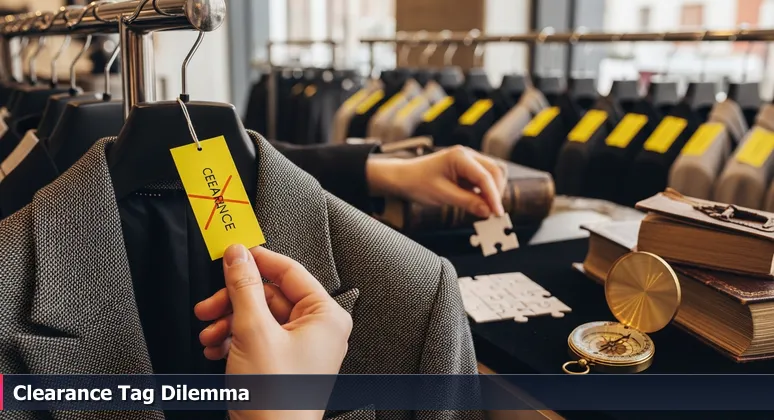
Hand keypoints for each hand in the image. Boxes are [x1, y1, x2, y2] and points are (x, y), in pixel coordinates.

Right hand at [194, 244, 352, 419]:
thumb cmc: (276, 398)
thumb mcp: (253, 331)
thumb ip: (244, 287)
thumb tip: (238, 255)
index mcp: (325, 316)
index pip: (290, 271)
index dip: (258, 261)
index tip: (232, 253)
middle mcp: (318, 329)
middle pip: (270, 295)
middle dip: (234, 301)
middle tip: (208, 305)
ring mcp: (301, 348)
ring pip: (259, 317)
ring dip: (228, 322)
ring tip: (208, 334)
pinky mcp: (282, 363)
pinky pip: (257, 337)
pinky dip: (233, 339)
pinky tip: (214, 348)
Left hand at [366, 145, 506, 217]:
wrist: (403, 178)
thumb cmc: (418, 183)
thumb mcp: (442, 195)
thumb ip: (467, 202)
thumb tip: (488, 212)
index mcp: (460, 157)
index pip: (484, 176)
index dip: (493, 196)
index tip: (497, 213)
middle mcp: (468, 155)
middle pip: (495, 172)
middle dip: (496, 193)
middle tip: (492, 214)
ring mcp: (469, 161)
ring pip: (492, 175)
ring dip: (493, 192)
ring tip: (486, 210)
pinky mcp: (468, 170)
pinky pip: (483, 180)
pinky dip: (485, 192)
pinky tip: (480, 204)